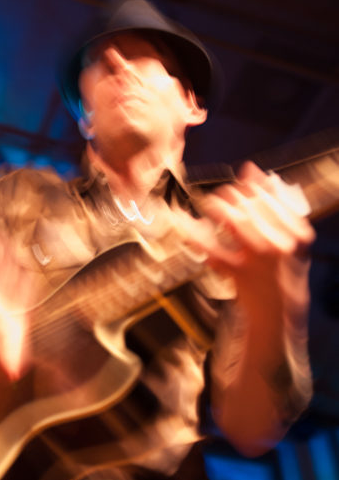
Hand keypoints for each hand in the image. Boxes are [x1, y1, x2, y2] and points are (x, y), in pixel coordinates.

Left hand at [191, 161, 314, 317]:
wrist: (279, 311)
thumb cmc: (282, 270)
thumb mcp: (285, 235)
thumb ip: (271, 200)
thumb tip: (251, 168)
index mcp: (294, 230)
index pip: (266, 195)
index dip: (247, 186)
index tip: (237, 184)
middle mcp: (279, 243)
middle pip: (249, 205)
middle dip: (229, 196)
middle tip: (218, 199)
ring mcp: (259, 258)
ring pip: (234, 220)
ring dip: (215, 208)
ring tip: (208, 207)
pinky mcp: (238, 273)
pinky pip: (213, 249)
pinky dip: (195, 236)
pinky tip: (184, 225)